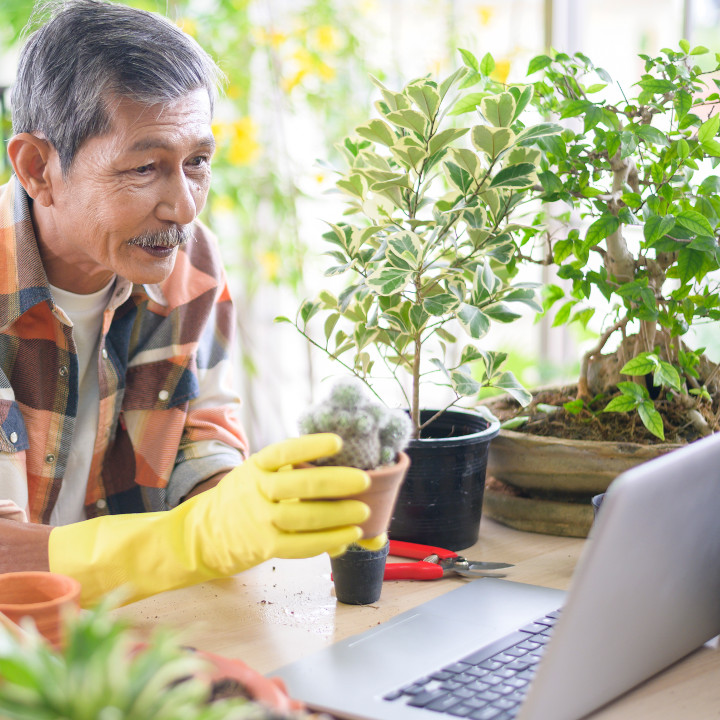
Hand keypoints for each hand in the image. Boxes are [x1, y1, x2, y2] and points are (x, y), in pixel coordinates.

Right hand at [197, 433, 370, 568]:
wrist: (203, 533)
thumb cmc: (243, 498)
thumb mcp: (256, 473)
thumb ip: (289, 471)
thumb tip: (339, 467)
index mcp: (257, 466)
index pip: (285, 452)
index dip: (311, 446)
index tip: (338, 442)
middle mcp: (256, 490)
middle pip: (300, 484)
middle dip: (336, 482)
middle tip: (364, 481)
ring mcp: (259, 520)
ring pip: (304, 517)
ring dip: (338, 515)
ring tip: (364, 512)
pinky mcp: (264, 547)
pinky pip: (301, 545)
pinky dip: (328, 540)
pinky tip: (347, 535)